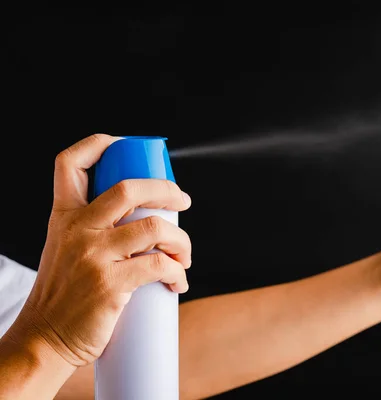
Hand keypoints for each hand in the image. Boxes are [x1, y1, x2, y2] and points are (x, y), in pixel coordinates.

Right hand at [10, 134, 192, 367]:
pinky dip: (179, 272)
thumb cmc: (63, 296)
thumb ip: (92, 229)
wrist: (44, 340)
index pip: (71, 163)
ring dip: (182, 240)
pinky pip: (159, 265)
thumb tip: (143, 218)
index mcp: (63, 216)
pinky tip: (179, 282)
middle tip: (183, 200)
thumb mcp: (64, 250)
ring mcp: (93, 256)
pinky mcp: (110, 284)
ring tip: (185, 255)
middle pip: (129, 188)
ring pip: (154, 227)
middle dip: (166, 188)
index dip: (101, 144)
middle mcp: (77, 229)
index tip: (130, 147)